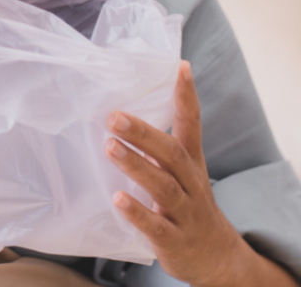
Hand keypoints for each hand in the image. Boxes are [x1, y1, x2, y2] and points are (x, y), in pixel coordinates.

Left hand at [104, 61, 243, 286]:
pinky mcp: (175, 241)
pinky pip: (156, 227)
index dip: (187, 95)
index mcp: (190, 161)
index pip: (192, 123)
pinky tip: (118, 199)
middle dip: (143, 133)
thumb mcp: (179, 171)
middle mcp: (191, 182)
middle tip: (114, 116)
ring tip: (110, 147)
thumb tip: (115, 107)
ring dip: (135, 165)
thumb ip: (153, 144)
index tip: (180, 67)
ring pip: (163, 186)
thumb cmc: (185, 202)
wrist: (216, 259)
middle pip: (171, 153)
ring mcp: (185, 212)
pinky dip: (137, 213)